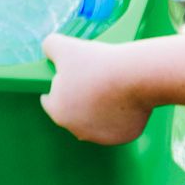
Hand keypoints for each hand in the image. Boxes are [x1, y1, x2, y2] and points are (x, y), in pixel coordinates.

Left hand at [39, 34, 153, 144]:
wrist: (136, 75)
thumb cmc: (99, 63)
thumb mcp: (65, 46)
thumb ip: (50, 46)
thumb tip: (49, 49)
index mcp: (58, 113)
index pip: (51, 99)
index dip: (61, 84)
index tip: (75, 73)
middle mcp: (77, 131)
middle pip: (74, 112)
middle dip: (81, 97)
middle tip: (96, 77)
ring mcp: (102, 137)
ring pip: (97, 120)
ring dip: (101, 107)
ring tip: (113, 85)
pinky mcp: (124, 137)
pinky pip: (120, 124)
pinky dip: (123, 113)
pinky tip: (127, 96)